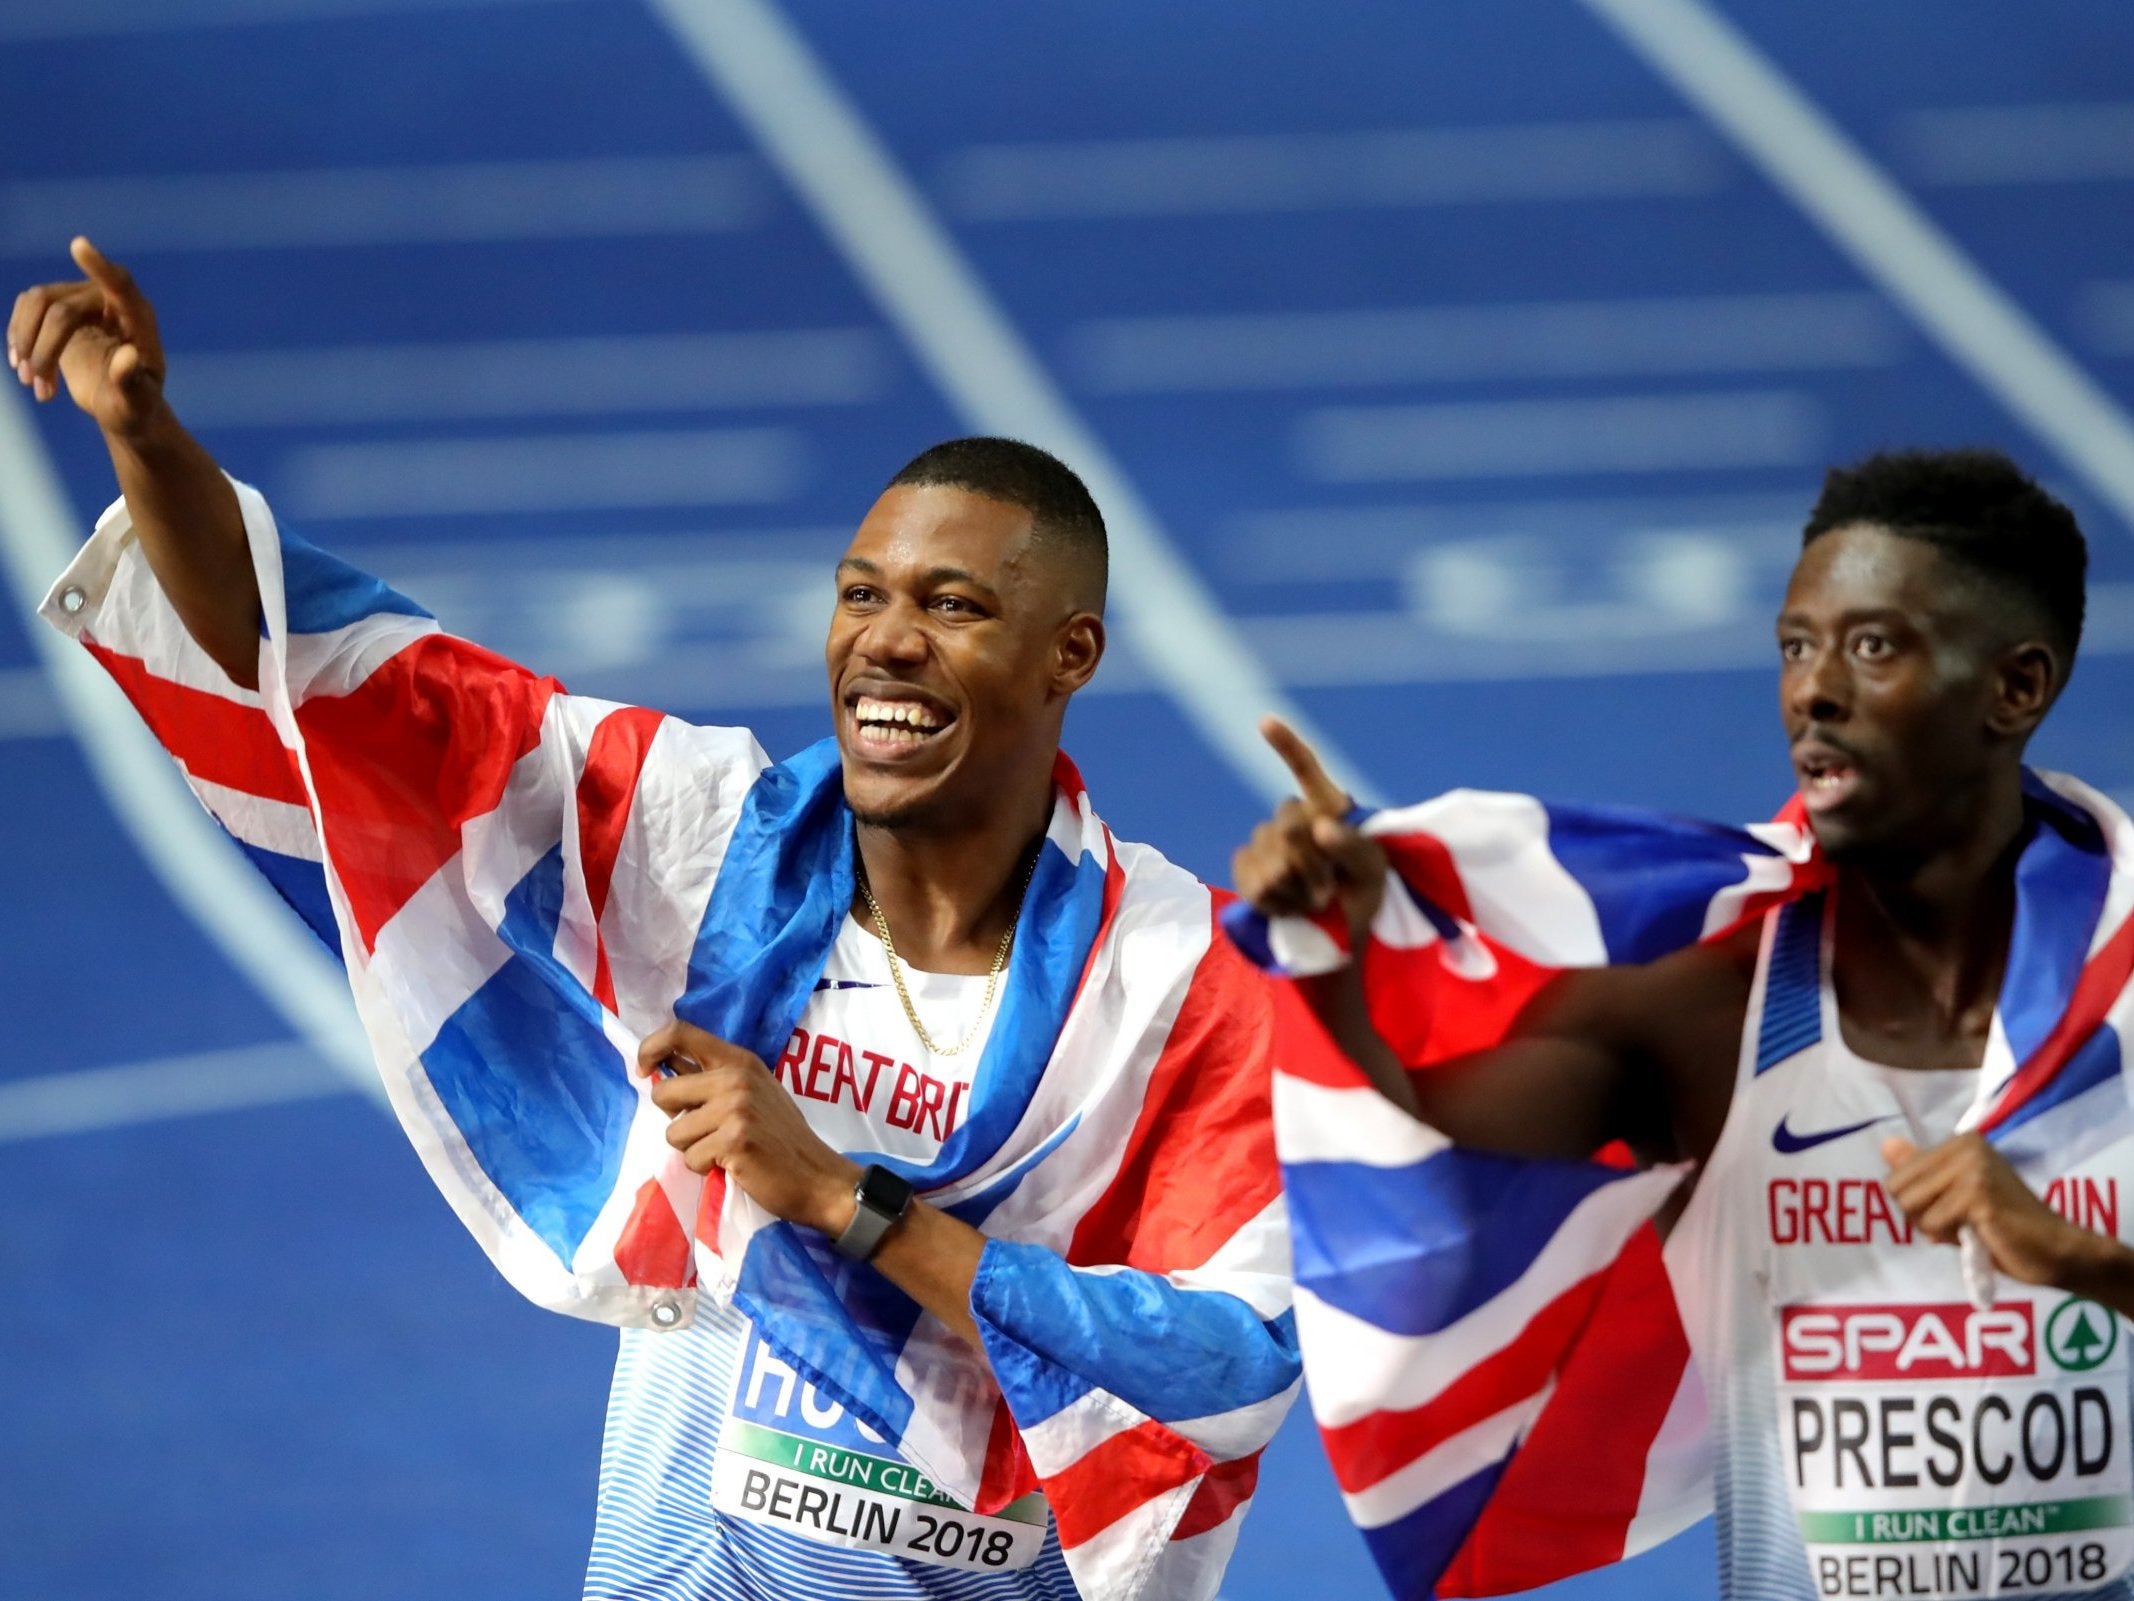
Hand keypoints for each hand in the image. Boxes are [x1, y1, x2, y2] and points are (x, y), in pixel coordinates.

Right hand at [9, 237, 166, 434]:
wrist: (123, 407)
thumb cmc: (137, 407)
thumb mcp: (138, 404)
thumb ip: (133, 383)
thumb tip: (127, 357)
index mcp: (138, 320)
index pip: (120, 285)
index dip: (99, 267)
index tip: (79, 245)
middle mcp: (110, 301)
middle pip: (62, 307)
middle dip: (43, 348)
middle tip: (36, 384)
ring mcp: (83, 300)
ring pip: (38, 303)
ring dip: (26, 342)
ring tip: (31, 383)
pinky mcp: (60, 309)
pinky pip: (28, 308)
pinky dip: (19, 338)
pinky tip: (26, 372)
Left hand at [639, 1020, 860, 1236]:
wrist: (817, 1177)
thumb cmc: (780, 1137)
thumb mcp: (753, 1092)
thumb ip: (714, 1079)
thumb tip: (660, 1070)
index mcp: (739, 1060)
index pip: (679, 1032)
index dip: (650, 1048)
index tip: (645, 1072)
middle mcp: (735, 1077)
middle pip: (664, 1091)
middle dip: (674, 1118)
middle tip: (705, 1131)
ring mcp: (735, 1108)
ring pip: (673, 1132)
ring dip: (693, 1149)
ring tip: (724, 1151)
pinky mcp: (733, 1141)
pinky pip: (690, 1158)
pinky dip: (705, 1169)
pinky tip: (732, 1166)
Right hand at [1232, 715, 1386, 945]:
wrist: (1340, 937)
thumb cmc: (1364, 896)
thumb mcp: (1374, 871)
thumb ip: (1353, 847)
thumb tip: (1319, 828)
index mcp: (1327, 808)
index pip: (1305, 769)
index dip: (1286, 745)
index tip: (1265, 721)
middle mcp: (1293, 819)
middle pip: (1288, 825)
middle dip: (1311, 863)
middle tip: (1329, 890)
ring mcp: (1265, 844)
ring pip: (1271, 857)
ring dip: (1296, 888)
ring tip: (1313, 903)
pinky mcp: (1247, 871)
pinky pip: (1251, 876)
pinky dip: (1274, 899)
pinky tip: (1288, 908)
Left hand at [1883, 1133, 2116, 1291]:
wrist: (2055, 1249)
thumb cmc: (2003, 1227)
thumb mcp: (1955, 1196)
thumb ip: (1922, 1172)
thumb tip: (1886, 1145)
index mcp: (1960, 1142)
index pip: (1897, 1177)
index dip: (1916, 1205)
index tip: (1953, 1210)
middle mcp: (1965, 1146)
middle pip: (1897, 1189)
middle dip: (1921, 1217)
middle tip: (1960, 1222)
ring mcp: (1972, 1168)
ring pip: (1911, 1206)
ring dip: (1935, 1228)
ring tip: (1971, 1227)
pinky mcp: (1978, 1194)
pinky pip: (1932, 1223)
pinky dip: (1950, 1238)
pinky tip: (1982, 1234)